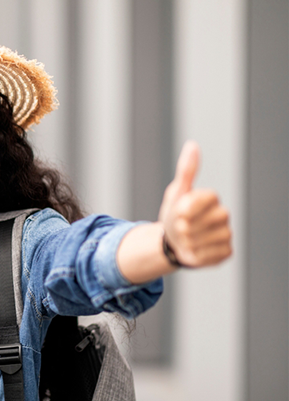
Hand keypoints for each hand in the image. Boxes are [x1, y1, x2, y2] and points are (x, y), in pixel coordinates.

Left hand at [157, 141, 232, 267]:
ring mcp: (227, 234)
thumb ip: (186, 170)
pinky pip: (205, 256)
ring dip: (185, 243)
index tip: (178, 212)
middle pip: (193, 224)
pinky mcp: (226, 252)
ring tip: (185, 240)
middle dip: (180, 228)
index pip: (196, 201)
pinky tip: (193, 251)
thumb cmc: (175, 216)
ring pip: (198, 241)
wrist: (174, 243)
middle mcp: (223, 214)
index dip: (182, 209)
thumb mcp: (177, 193)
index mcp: (212, 198)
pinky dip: (193, 256)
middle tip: (180, 228)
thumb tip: (192, 144)